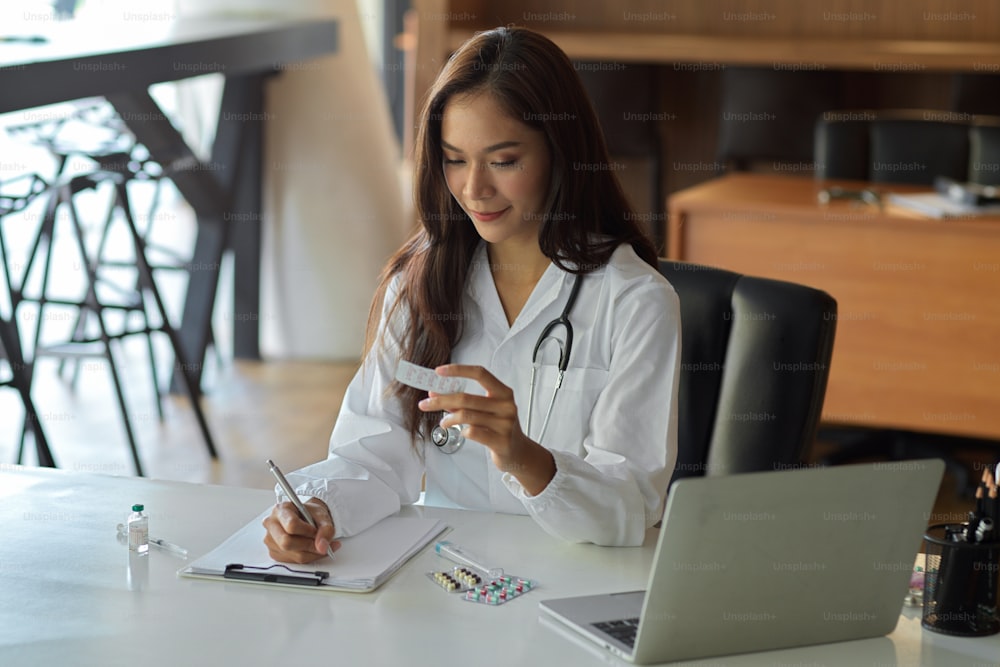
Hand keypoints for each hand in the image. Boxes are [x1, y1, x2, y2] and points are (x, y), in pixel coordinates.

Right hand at [262, 497, 340, 563]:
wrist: (308, 518)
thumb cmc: (311, 514)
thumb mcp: (322, 515)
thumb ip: (326, 529)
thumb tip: (323, 547)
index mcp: (281, 510)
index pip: (291, 525)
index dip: (307, 531)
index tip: (317, 531)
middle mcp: (271, 524)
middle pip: (287, 542)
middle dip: (309, 544)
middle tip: (321, 542)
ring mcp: (270, 540)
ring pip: (292, 554)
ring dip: (311, 553)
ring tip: (321, 545)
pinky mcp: (274, 553)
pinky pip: (293, 561)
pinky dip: (308, 557)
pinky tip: (313, 549)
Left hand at [418, 364, 554, 494]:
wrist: (518, 452)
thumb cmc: (499, 428)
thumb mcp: (485, 411)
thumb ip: (463, 402)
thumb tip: (435, 394)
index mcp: (503, 393)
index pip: (480, 374)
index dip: (458, 370)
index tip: (439, 371)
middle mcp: (506, 406)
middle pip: (467, 398)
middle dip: (441, 400)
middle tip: (424, 403)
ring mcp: (505, 424)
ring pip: (467, 416)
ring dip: (449, 418)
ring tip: (443, 422)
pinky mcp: (501, 441)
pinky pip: (473, 432)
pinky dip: (462, 431)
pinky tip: (461, 432)